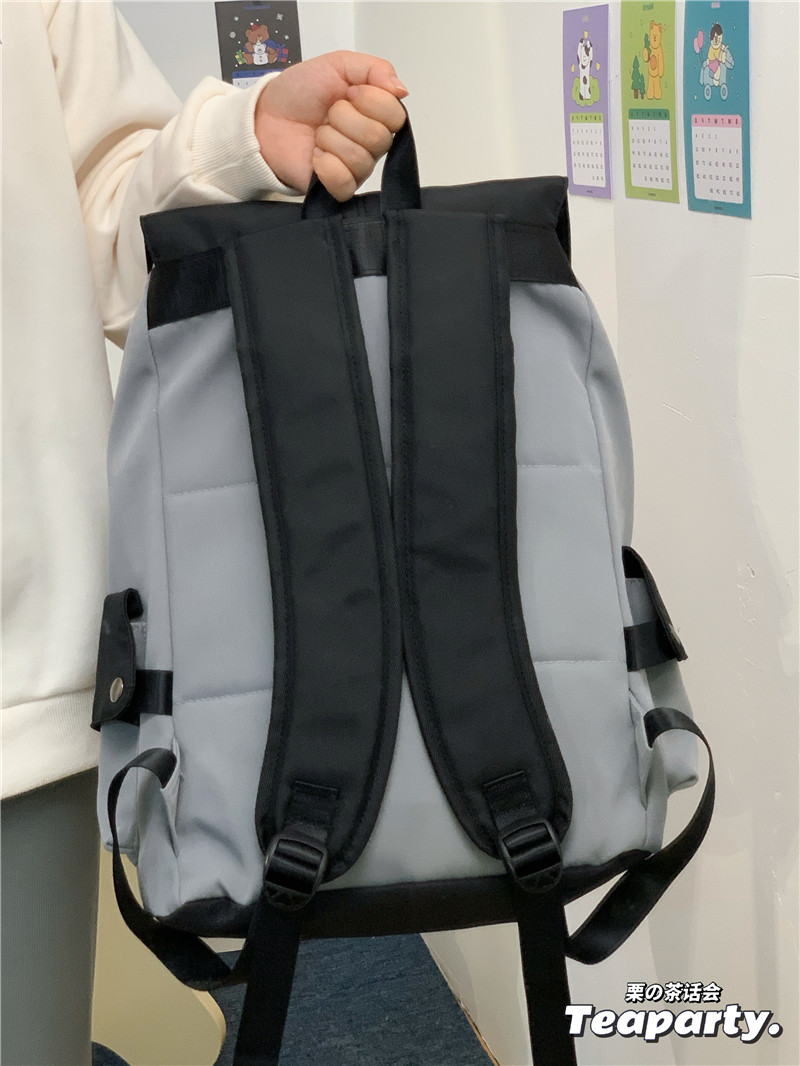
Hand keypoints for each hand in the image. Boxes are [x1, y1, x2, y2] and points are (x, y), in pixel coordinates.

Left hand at [254, 51, 408, 200]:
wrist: (266, 116)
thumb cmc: (300, 92)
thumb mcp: (338, 64)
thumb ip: (375, 69)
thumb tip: (401, 90)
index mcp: (377, 115)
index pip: (396, 116)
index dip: (370, 101)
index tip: (347, 92)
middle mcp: (372, 144)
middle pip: (379, 138)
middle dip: (345, 119)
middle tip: (328, 114)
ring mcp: (357, 168)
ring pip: (360, 159)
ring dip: (331, 139)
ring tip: (318, 134)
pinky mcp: (339, 187)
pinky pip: (345, 183)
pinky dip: (326, 167)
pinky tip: (316, 156)